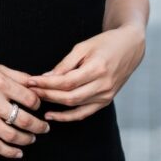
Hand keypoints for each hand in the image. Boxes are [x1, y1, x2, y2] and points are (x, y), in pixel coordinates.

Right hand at [0, 53, 51, 158]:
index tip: (39, 106)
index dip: (39, 104)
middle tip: (45, 127)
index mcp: (0, 83)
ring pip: (11, 136)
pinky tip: (18, 153)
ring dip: (27, 140)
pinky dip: (9, 152)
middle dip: (39, 126)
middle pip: (25, 120)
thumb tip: (37, 84)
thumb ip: (18, 76)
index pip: (30, 99)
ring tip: (33, 138)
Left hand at [25, 25, 145, 121]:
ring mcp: (106, 95)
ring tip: (37, 101)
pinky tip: (53, 115)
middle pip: (69, 96)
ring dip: (54, 105)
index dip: (46, 84)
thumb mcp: (83, 47)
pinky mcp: (106, 101)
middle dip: (47, 95)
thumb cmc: (105, 43)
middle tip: (30, 91)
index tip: (31, 81)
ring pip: (75, 106)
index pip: (66, 82)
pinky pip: (84, 113)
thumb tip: (46, 77)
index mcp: (97, 68)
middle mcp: (103, 85)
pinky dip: (68, 117)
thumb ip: (65, 64)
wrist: (130, 47)